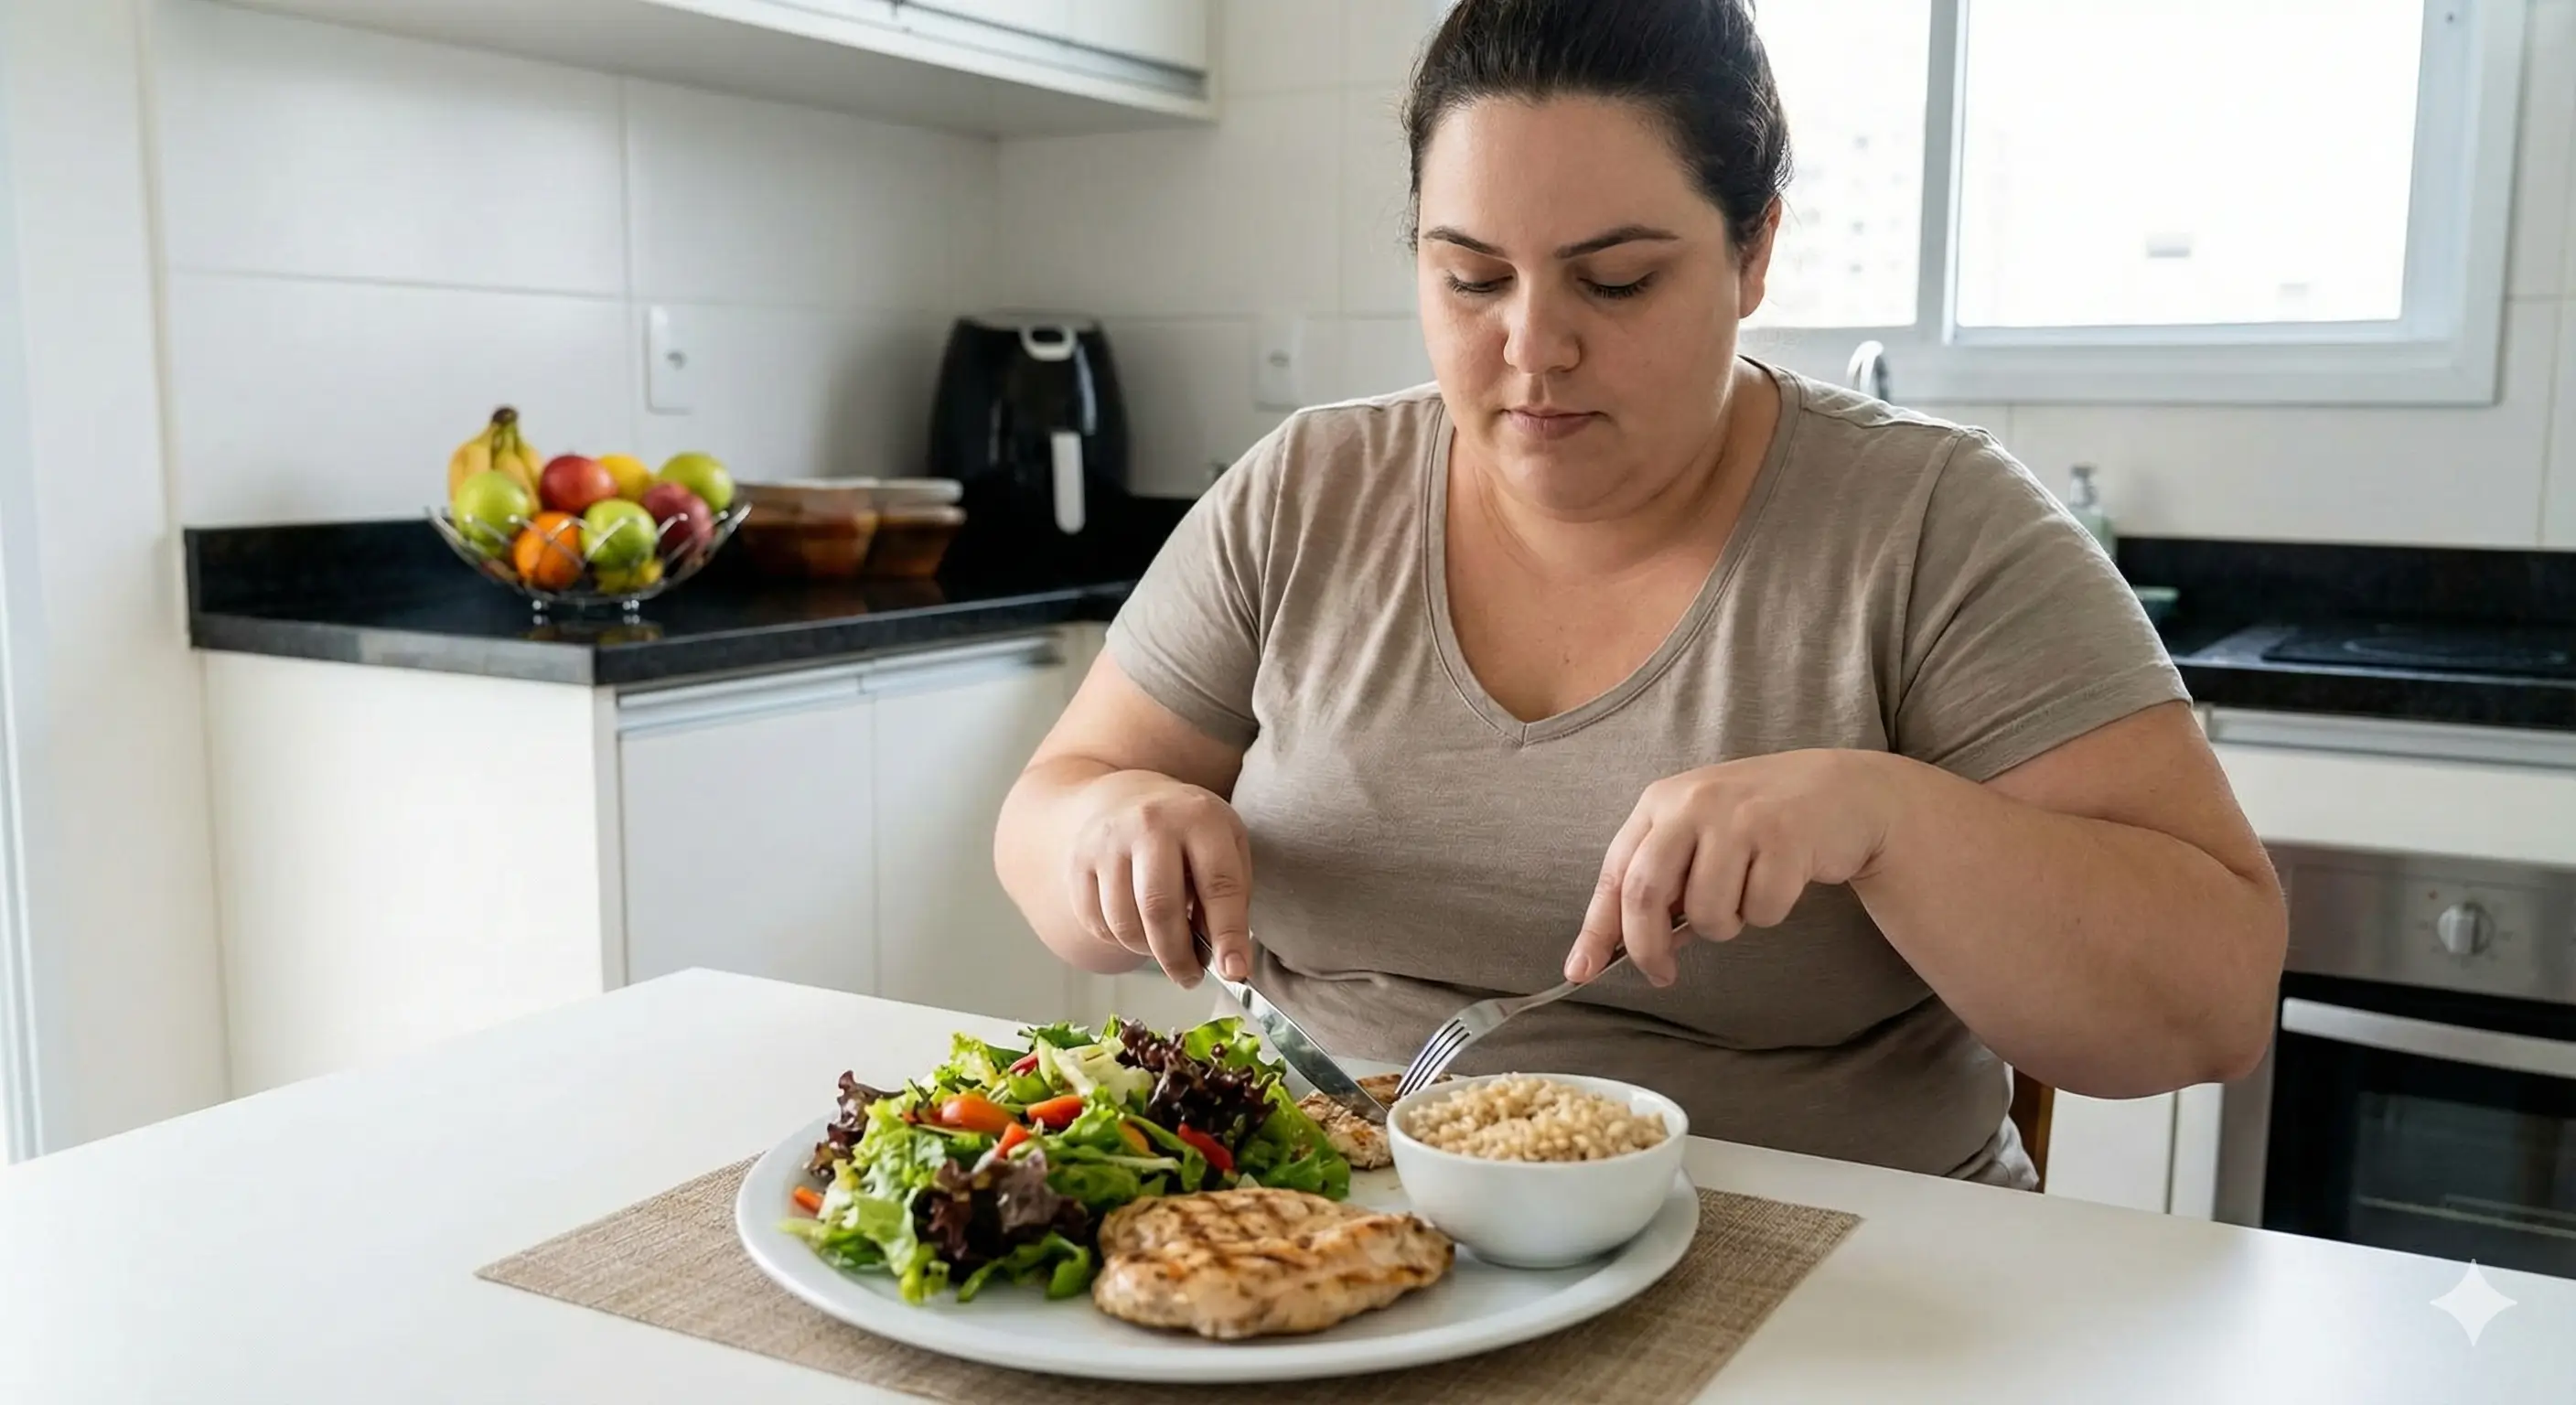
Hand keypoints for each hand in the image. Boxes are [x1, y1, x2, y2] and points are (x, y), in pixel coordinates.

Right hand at [1064, 769, 1253, 987]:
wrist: (1125, 796)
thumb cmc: (1188, 832)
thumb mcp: (1226, 847)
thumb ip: (1232, 898)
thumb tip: (1228, 962)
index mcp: (1199, 818)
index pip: (1218, 884)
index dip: (1228, 934)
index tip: (1235, 971)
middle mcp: (1149, 823)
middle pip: (1159, 908)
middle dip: (1178, 956)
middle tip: (1191, 977)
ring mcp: (1108, 841)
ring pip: (1124, 923)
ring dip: (1149, 952)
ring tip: (1167, 949)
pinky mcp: (1079, 862)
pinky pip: (1097, 923)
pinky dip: (1121, 940)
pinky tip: (1138, 928)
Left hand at [1569, 751, 1899, 986]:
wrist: (1839, 791)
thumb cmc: (1757, 823)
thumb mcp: (1699, 837)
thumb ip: (1665, 883)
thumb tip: (1628, 946)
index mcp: (1660, 802)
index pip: (1615, 874)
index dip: (1596, 928)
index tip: (1580, 971)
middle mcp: (1692, 803)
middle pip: (1645, 894)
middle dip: (1647, 948)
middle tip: (1662, 974)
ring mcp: (1739, 818)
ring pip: (1707, 912)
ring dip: (1725, 926)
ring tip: (1745, 894)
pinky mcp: (1785, 837)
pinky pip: (1760, 910)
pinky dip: (1768, 912)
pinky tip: (1783, 879)